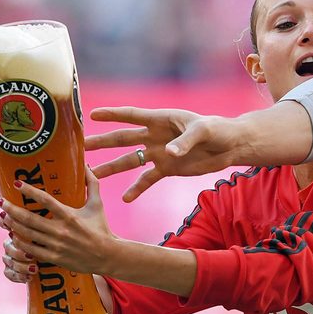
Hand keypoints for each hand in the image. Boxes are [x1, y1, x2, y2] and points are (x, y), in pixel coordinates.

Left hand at [0, 166, 119, 275]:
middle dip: (12, 209)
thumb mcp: (98, 205)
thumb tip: (86, 166)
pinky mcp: (54, 258)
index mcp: (70, 215)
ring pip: (27, 234)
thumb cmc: (102, 228)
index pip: (45, 200)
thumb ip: (92, 184)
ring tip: (4, 217)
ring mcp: (56, 245)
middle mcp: (61, 230)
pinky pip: (31, 250)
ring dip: (12, 225)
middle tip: (1, 201)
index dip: (29, 190)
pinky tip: (13, 236)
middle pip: (29, 218)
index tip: (17, 183)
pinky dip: (20, 243)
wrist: (107, 256)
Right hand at [85, 107, 245, 201]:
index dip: (113, 115)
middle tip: (82, 148)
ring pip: (131, 160)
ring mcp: (159, 153)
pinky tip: (124, 199)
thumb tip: (168, 153)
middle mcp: (156, 136)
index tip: (91, 114)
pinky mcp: (167, 169)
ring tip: (93, 175)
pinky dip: (137, 189)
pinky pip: (147, 179)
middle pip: (124, 139)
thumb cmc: (218, 130)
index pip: (133, 115)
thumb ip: (186, 141)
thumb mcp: (204, 131)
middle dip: (103, 143)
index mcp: (162, 119)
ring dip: (113, 168)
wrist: (230, 147)